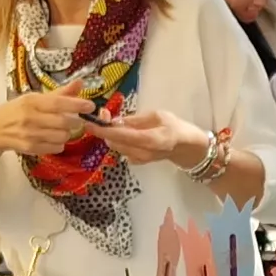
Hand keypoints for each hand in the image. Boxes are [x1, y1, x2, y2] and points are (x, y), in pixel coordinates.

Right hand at [0, 81, 99, 160]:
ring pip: (62, 136)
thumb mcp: (34, 98)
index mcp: (32, 101)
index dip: (77, 104)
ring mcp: (30, 134)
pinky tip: (53, 138)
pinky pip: (56, 148)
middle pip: (64, 122)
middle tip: (78, 119)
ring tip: (62, 128)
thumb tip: (81, 83)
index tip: (90, 105)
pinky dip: (59, 143)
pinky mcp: (30, 148)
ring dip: (68, 133)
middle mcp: (30, 118)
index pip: (58, 103)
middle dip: (76, 121)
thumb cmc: (17, 110)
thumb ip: (59, 93)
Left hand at [90, 106, 211, 169]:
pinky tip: (121, 131)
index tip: (89, 122)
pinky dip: (116, 140)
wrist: (186, 148)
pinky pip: (121, 149)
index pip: (122, 135)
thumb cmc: (176, 127)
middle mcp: (142, 153)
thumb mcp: (158, 116)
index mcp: (150, 139)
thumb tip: (114, 121)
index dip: (103, 129)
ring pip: (116, 146)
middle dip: (104, 130)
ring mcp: (139, 159)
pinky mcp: (137, 161)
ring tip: (110, 120)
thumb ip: (135, 120)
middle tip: (102, 115)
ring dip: (110, 134)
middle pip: (114, 142)